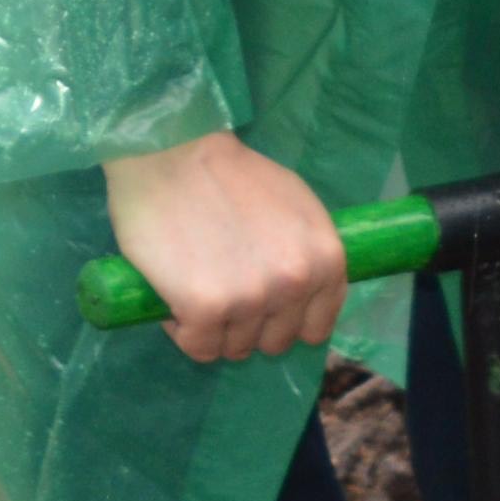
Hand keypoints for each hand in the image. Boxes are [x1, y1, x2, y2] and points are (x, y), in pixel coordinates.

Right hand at [101, 130, 345, 365]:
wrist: (173, 152)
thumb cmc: (230, 175)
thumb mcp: (295, 207)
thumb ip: (306, 252)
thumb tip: (302, 298)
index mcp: (326, 258)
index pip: (316, 327)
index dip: (286, 321)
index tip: (262, 308)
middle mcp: (296, 281)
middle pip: (275, 341)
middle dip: (249, 325)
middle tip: (222, 290)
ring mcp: (252, 298)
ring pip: (235, 347)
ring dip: (214, 327)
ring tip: (195, 285)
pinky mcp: (207, 309)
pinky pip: (198, 347)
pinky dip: (183, 331)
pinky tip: (175, 297)